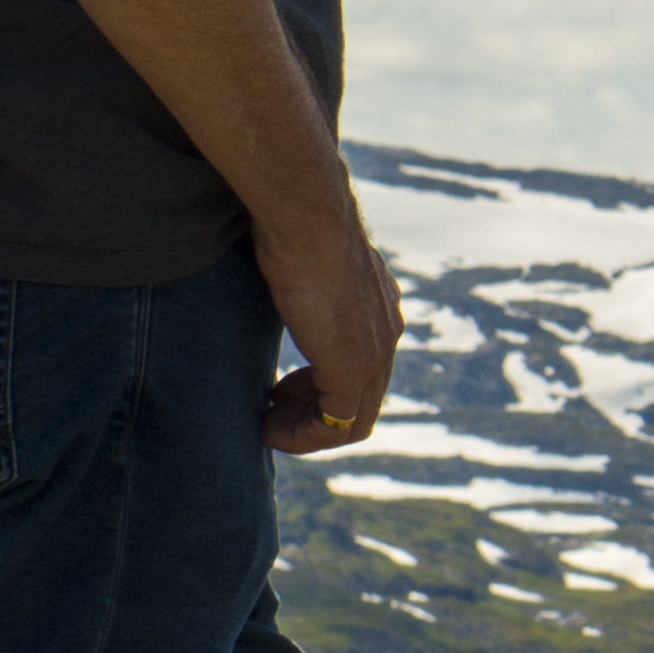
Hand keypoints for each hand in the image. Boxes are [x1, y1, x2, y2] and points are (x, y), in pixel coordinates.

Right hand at [258, 211, 401, 453]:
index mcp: (379, 308)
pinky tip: (267, 429)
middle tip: (270, 412)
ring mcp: (375, 354)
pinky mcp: (353, 368)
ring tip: (266, 426)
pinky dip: (304, 437)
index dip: (318, 386)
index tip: (279, 389)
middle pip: (360, 399)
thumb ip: (305, 277)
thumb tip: (277, 270)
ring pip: (352, 420)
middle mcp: (387, 335)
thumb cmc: (295, 223)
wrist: (308, 215)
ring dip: (306, 431)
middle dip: (312, 412)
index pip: (363, 367)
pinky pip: (337, 425)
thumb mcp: (305, 258)